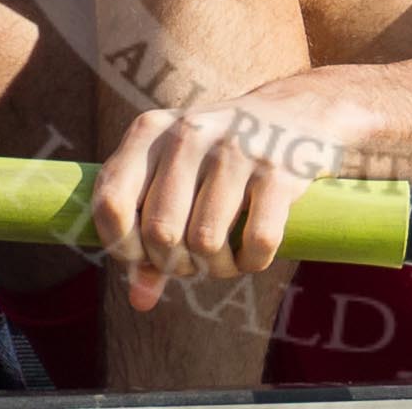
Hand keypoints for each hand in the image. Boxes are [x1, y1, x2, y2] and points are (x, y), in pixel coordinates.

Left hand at [91, 74, 360, 310]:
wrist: (299, 112)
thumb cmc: (221, 156)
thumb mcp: (177, 177)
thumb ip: (149, 232)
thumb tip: (140, 299)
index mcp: (152, 130)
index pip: (112, 202)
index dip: (123, 247)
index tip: (144, 258)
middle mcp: (190, 133)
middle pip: (160, 232)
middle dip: (175, 263)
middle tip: (192, 261)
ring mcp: (237, 149)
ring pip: (205, 242)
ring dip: (215, 267)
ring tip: (223, 258)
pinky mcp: (280, 171)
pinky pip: (256, 243)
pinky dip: (252, 262)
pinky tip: (253, 253)